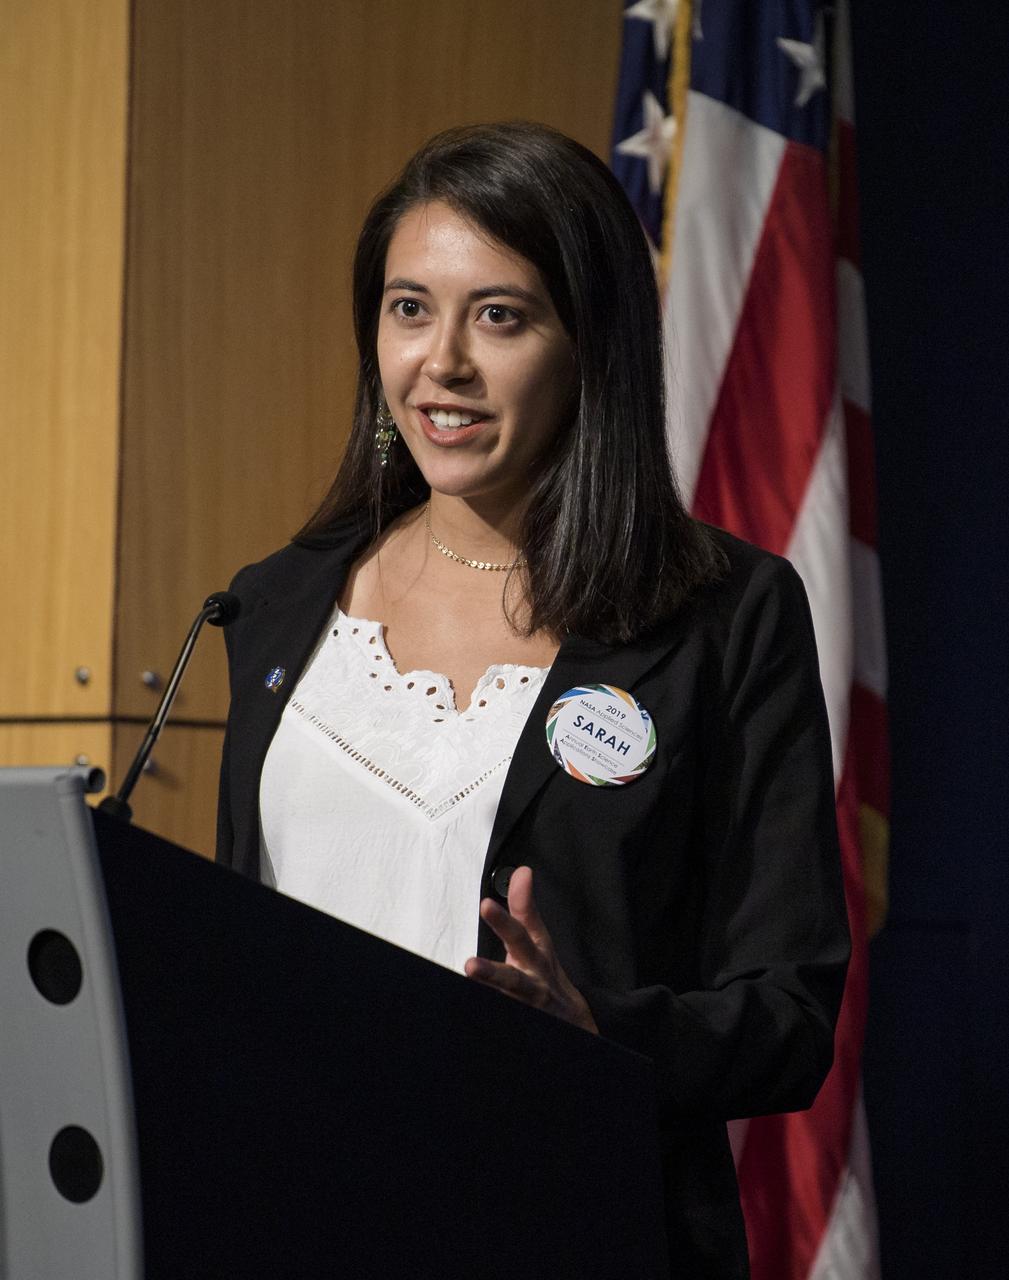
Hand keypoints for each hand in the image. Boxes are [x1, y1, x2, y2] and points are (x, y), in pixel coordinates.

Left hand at [464, 866, 598, 1034]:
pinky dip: (488, 1015)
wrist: (571, 1020)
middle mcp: (533, 981)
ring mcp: (529, 1006)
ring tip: (470, 979)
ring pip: (509, 1003)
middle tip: (471, 966)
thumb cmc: (546, 974)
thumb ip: (524, 908)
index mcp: (537, 955)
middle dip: (492, 973)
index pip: (523, 932)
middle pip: (513, 979)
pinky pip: (503, 1019)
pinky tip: (465, 1012)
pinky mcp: (521, 1022)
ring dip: (490, 995)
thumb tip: (521, 873)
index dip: (508, 917)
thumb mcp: (538, 939)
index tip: (490, 901)